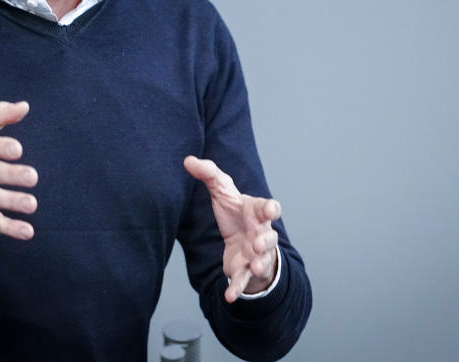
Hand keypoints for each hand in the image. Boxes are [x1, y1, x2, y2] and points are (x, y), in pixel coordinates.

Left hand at [184, 155, 279, 302]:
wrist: (240, 238)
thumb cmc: (235, 212)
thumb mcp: (222, 190)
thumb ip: (208, 174)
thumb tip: (188, 160)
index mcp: (256, 212)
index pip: (268, 208)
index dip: (270, 208)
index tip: (270, 209)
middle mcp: (261, 233)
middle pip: (269, 236)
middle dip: (266, 240)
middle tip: (258, 243)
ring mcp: (256, 253)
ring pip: (262, 260)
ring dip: (259, 264)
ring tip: (255, 267)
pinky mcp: (245, 269)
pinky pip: (243, 280)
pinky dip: (238, 288)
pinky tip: (229, 297)